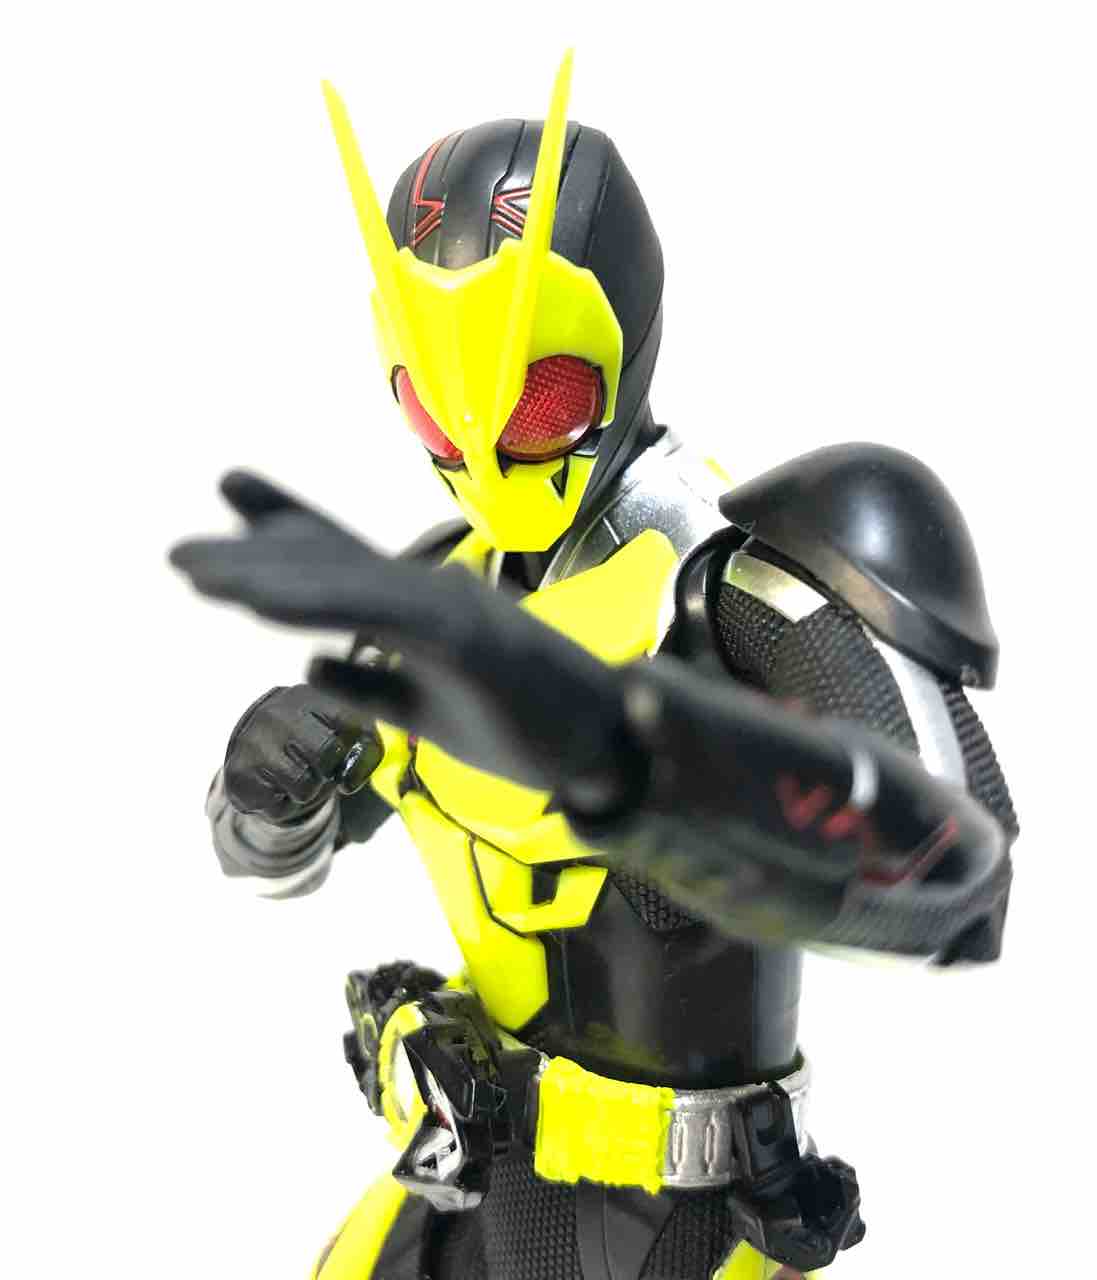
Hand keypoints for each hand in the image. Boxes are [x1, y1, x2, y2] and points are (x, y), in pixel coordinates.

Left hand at [171, 471, 632, 800]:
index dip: (284, 530)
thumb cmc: (524, 726)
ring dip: (268, 577)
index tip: (230, 495)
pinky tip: (265, 605)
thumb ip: (369, 689)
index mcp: (421, 612)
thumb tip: (310, 667)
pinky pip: (381, 617)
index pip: (342, 563)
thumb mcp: (425, 715)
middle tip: (182, 554)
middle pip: (332, 563)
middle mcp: (431, 596)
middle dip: (254, 554)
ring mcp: (450, 612)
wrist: (606, 744)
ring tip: (197, 571)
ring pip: (345, 584)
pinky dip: (323, 605)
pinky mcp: (467, 639)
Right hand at [224, 683, 379, 821]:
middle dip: (328, 769)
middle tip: (317, 767)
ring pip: (304, 783)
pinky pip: (278, 802)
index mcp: (310, 696)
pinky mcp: (240, 769)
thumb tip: (350, 779)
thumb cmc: (308, 743)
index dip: (361, 749)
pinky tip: (275, 785)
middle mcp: (279, 712)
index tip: (349, 759)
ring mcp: (255, 739)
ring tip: (295, 776)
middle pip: (326, 752)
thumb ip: (365, 747)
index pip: (351, 719)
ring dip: (307, 790)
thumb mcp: (341, 734)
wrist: (254, 753)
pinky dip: (284, 803)